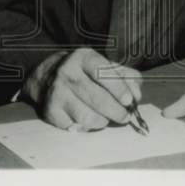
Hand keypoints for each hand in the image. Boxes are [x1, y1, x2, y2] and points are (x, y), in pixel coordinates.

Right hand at [23, 48, 140, 130]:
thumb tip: (136, 94)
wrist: (48, 78)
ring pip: (88, 117)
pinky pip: (77, 126)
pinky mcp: (51, 112)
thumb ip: (126, 77)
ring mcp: (57, 93)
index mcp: (83, 58)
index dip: (119, 89)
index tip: (129, 100)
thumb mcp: (104, 66)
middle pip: (98, 99)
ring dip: (103, 121)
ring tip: (106, 117)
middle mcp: (67, 73)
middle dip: (117, 111)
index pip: (103, 73)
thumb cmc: (85, 73)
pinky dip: (88, 127)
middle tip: (125, 116)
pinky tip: (89, 118)